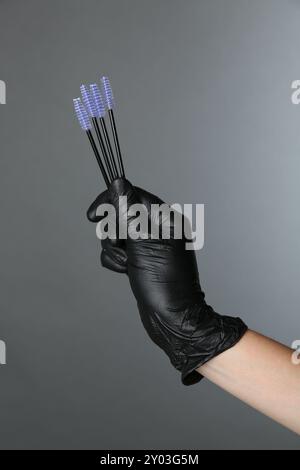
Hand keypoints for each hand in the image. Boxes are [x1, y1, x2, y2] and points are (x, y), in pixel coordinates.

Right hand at [87, 178, 246, 384]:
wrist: (173, 319)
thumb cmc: (163, 281)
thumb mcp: (142, 242)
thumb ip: (128, 211)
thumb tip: (118, 182)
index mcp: (165, 219)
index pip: (132, 196)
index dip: (110, 202)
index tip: (93, 216)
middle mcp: (157, 229)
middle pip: (120, 216)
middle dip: (114, 233)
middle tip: (121, 246)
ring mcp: (148, 246)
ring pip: (117, 236)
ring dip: (115, 251)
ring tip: (127, 265)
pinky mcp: (139, 261)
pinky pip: (118, 253)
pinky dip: (116, 262)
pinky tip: (126, 272)